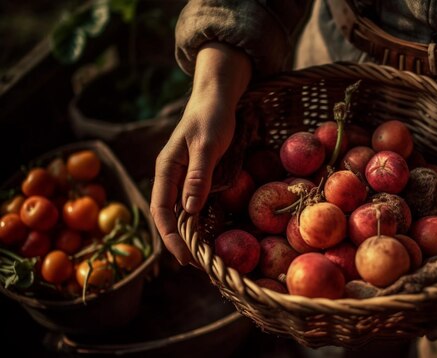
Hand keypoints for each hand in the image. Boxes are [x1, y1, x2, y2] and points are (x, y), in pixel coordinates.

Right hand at [150, 42, 250, 264]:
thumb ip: (198, 176)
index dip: (170, 236)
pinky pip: (191, 202)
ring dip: (187, 233)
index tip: (185, 256)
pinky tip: (207, 231)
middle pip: (167, 215)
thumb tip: (190, 211)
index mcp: (166, 168)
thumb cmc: (212, 118)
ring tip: (202, 254)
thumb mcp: (207, 146)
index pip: (161, 209)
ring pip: (178, 211)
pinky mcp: (193, 175)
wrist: (217, 97)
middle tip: (196, 264)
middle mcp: (169, 175)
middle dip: (178, 240)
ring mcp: (180, 176)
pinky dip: (196, 220)